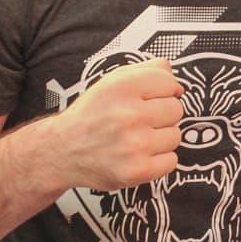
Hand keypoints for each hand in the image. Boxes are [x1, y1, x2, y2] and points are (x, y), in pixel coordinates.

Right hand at [46, 58, 183, 190]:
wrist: (62, 151)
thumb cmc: (92, 115)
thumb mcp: (113, 81)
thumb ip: (148, 71)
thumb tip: (178, 84)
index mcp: (122, 87)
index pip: (169, 82)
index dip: (162, 91)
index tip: (149, 99)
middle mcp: (127, 114)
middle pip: (176, 109)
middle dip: (161, 115)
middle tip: (139, 121)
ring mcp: (133, 145)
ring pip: (175, 135)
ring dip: (161, 138)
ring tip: (136, 138)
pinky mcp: (137, 171)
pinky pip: (171, 161)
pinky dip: (159, 160)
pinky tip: (139, 155)